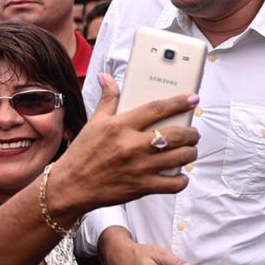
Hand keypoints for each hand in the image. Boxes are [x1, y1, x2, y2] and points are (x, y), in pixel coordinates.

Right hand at [47, 75, 199, 217]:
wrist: (71, 187)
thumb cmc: (82, 154)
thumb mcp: (94, 122)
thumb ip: (108, 99)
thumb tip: (107, 77)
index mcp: (121, 126)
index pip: (156, 108)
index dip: (178, 102)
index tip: (193, 99)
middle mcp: (132, 145)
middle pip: (175, 134)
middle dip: (191, 133)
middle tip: (193, 132)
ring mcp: (139, 167)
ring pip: (179, 158)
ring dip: (190, 153)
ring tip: (190, 150)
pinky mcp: (141, 187)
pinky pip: (172, 184)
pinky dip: (181, 180)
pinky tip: (180, 174)